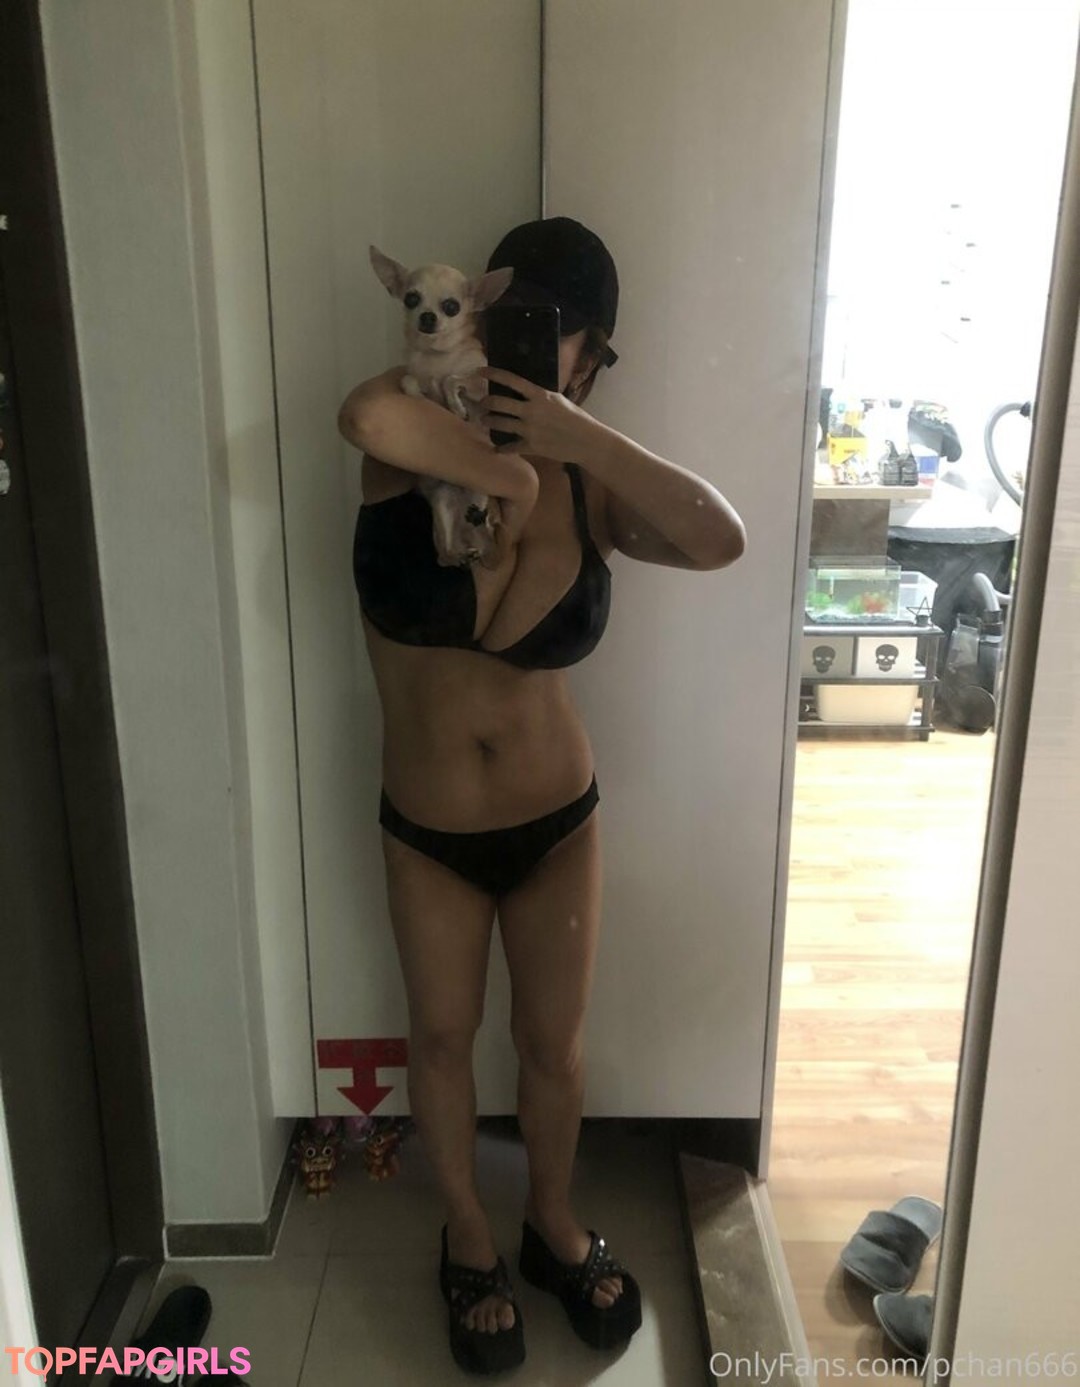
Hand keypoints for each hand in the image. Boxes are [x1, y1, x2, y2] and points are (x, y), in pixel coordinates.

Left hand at [473, 366, 596, 461]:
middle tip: (480, 403)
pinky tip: (496, 449)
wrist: (586, 441)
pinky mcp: (531, 446)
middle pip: (500, 403)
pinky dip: (501, 449)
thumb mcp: (558, 400)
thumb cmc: (576, 418)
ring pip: (500, 424)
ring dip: (488, 421)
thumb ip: (541, 397)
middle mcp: (531, 411)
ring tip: (483, 420)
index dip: (494, 374)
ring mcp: (529, 429)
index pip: (512, 381)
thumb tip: (528, 393)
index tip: (480, 371)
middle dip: (486, 402)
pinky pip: (510, 447)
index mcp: (539, 395)